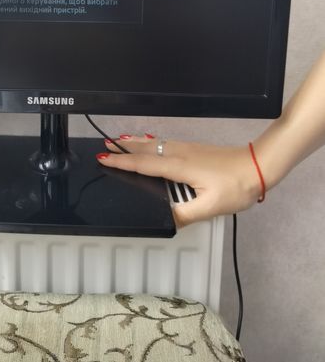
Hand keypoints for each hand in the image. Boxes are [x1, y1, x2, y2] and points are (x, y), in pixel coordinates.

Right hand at [96, 136, 262, 226]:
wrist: (258, 166)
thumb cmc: (236, 186)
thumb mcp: (211, 207)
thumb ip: (185, 214)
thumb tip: (165, 220)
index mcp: (179, 166)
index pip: (144, 164)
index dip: (122, 162)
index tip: (104, 158)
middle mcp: (179, 154)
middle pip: (146, 148)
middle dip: (124, 147)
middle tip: (104, 144)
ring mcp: (187, 149)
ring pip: (154, 143)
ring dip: (135, 142)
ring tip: (120, 141)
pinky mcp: (194, 150)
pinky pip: (164, 143)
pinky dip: (150, 142)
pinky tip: (150, 142)